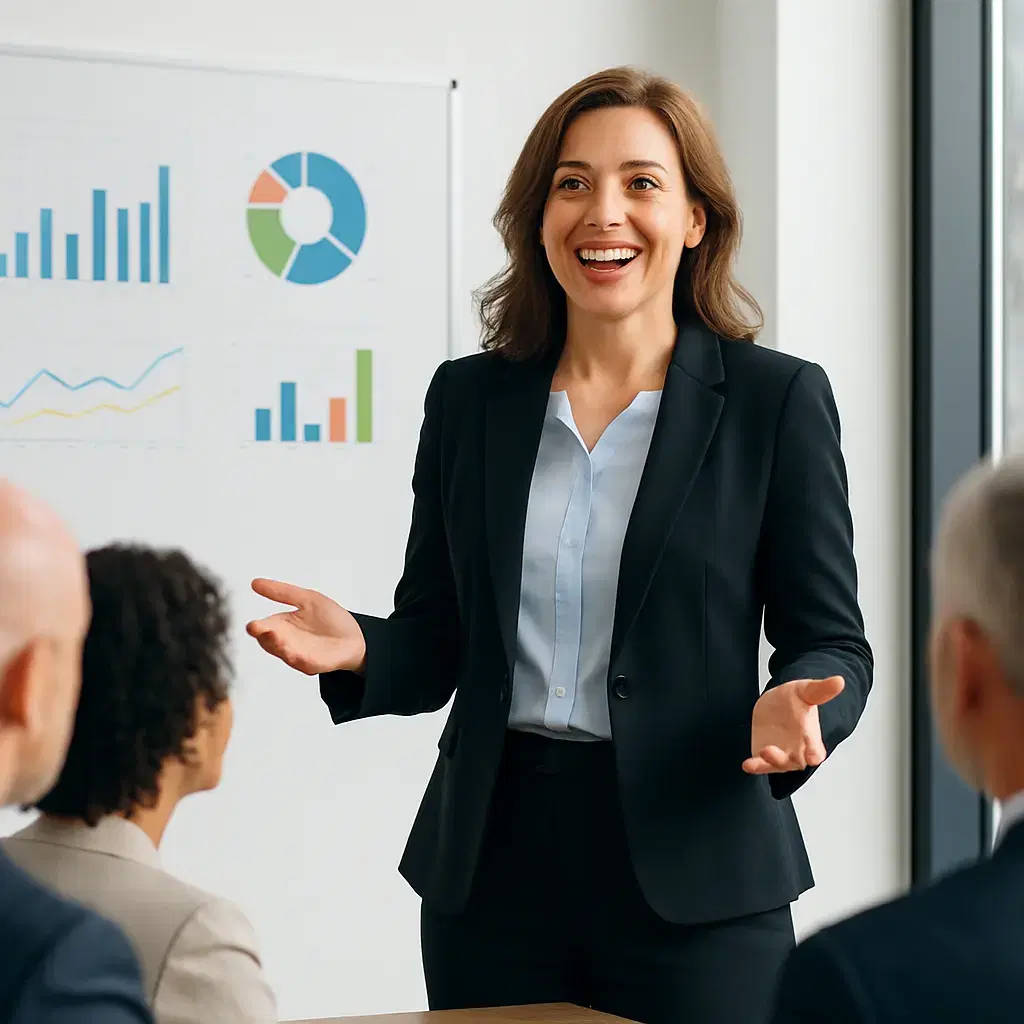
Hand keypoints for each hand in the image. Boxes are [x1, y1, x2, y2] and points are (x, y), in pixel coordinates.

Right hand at [246, 578, 366, 674]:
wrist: (355, 636)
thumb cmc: (331, 619)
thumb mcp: (307, 599)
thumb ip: (282, 592)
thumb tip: (255, 582)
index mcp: (282, 626)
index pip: (264, 627)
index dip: (257, 627)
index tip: (252, 625)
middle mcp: (287, 642)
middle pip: (269, 642)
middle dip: (264, 636)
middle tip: (258, 629)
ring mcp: (299, 654)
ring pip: (284, 653)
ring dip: (278, 646)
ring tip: (274, 636)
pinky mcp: (314, 664)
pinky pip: (303, 663)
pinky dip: (298, 659)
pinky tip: (294, 653)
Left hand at [742, 676, 844, 774]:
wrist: (776, 702)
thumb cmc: (796, 699)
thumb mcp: (806, 690)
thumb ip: (822, 689)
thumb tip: (839, 681)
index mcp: (811, 738)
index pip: (816, 751)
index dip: (814, 753)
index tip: (812, 756)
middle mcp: (797, 750)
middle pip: (795, 762)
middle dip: (785, 760)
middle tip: (771, 750)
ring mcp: (780, 754)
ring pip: (776, 765)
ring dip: (769, 762)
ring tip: (762, 752)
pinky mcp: (764, 755)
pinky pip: (760, 764)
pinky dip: (755, 766)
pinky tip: (747, 764)